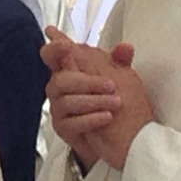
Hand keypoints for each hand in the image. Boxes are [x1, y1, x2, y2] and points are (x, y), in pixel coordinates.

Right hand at [41, 27, 152, 170]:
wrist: (118, 136)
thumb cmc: (112, 103)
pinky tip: (107, 117)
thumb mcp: (120, 78)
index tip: (63, 43)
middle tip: (111, 85)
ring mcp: (59, 109)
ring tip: (116, 103)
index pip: (54, 55)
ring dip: (94, 101)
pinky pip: (72, 122)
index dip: (55, 48)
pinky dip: (92, 119)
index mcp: (69, 70)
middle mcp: (59, 89)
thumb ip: (120, 61)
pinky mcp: (63, 128)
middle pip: (60, 79)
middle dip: (87, 82)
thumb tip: (126, 47)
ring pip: (67, 101)